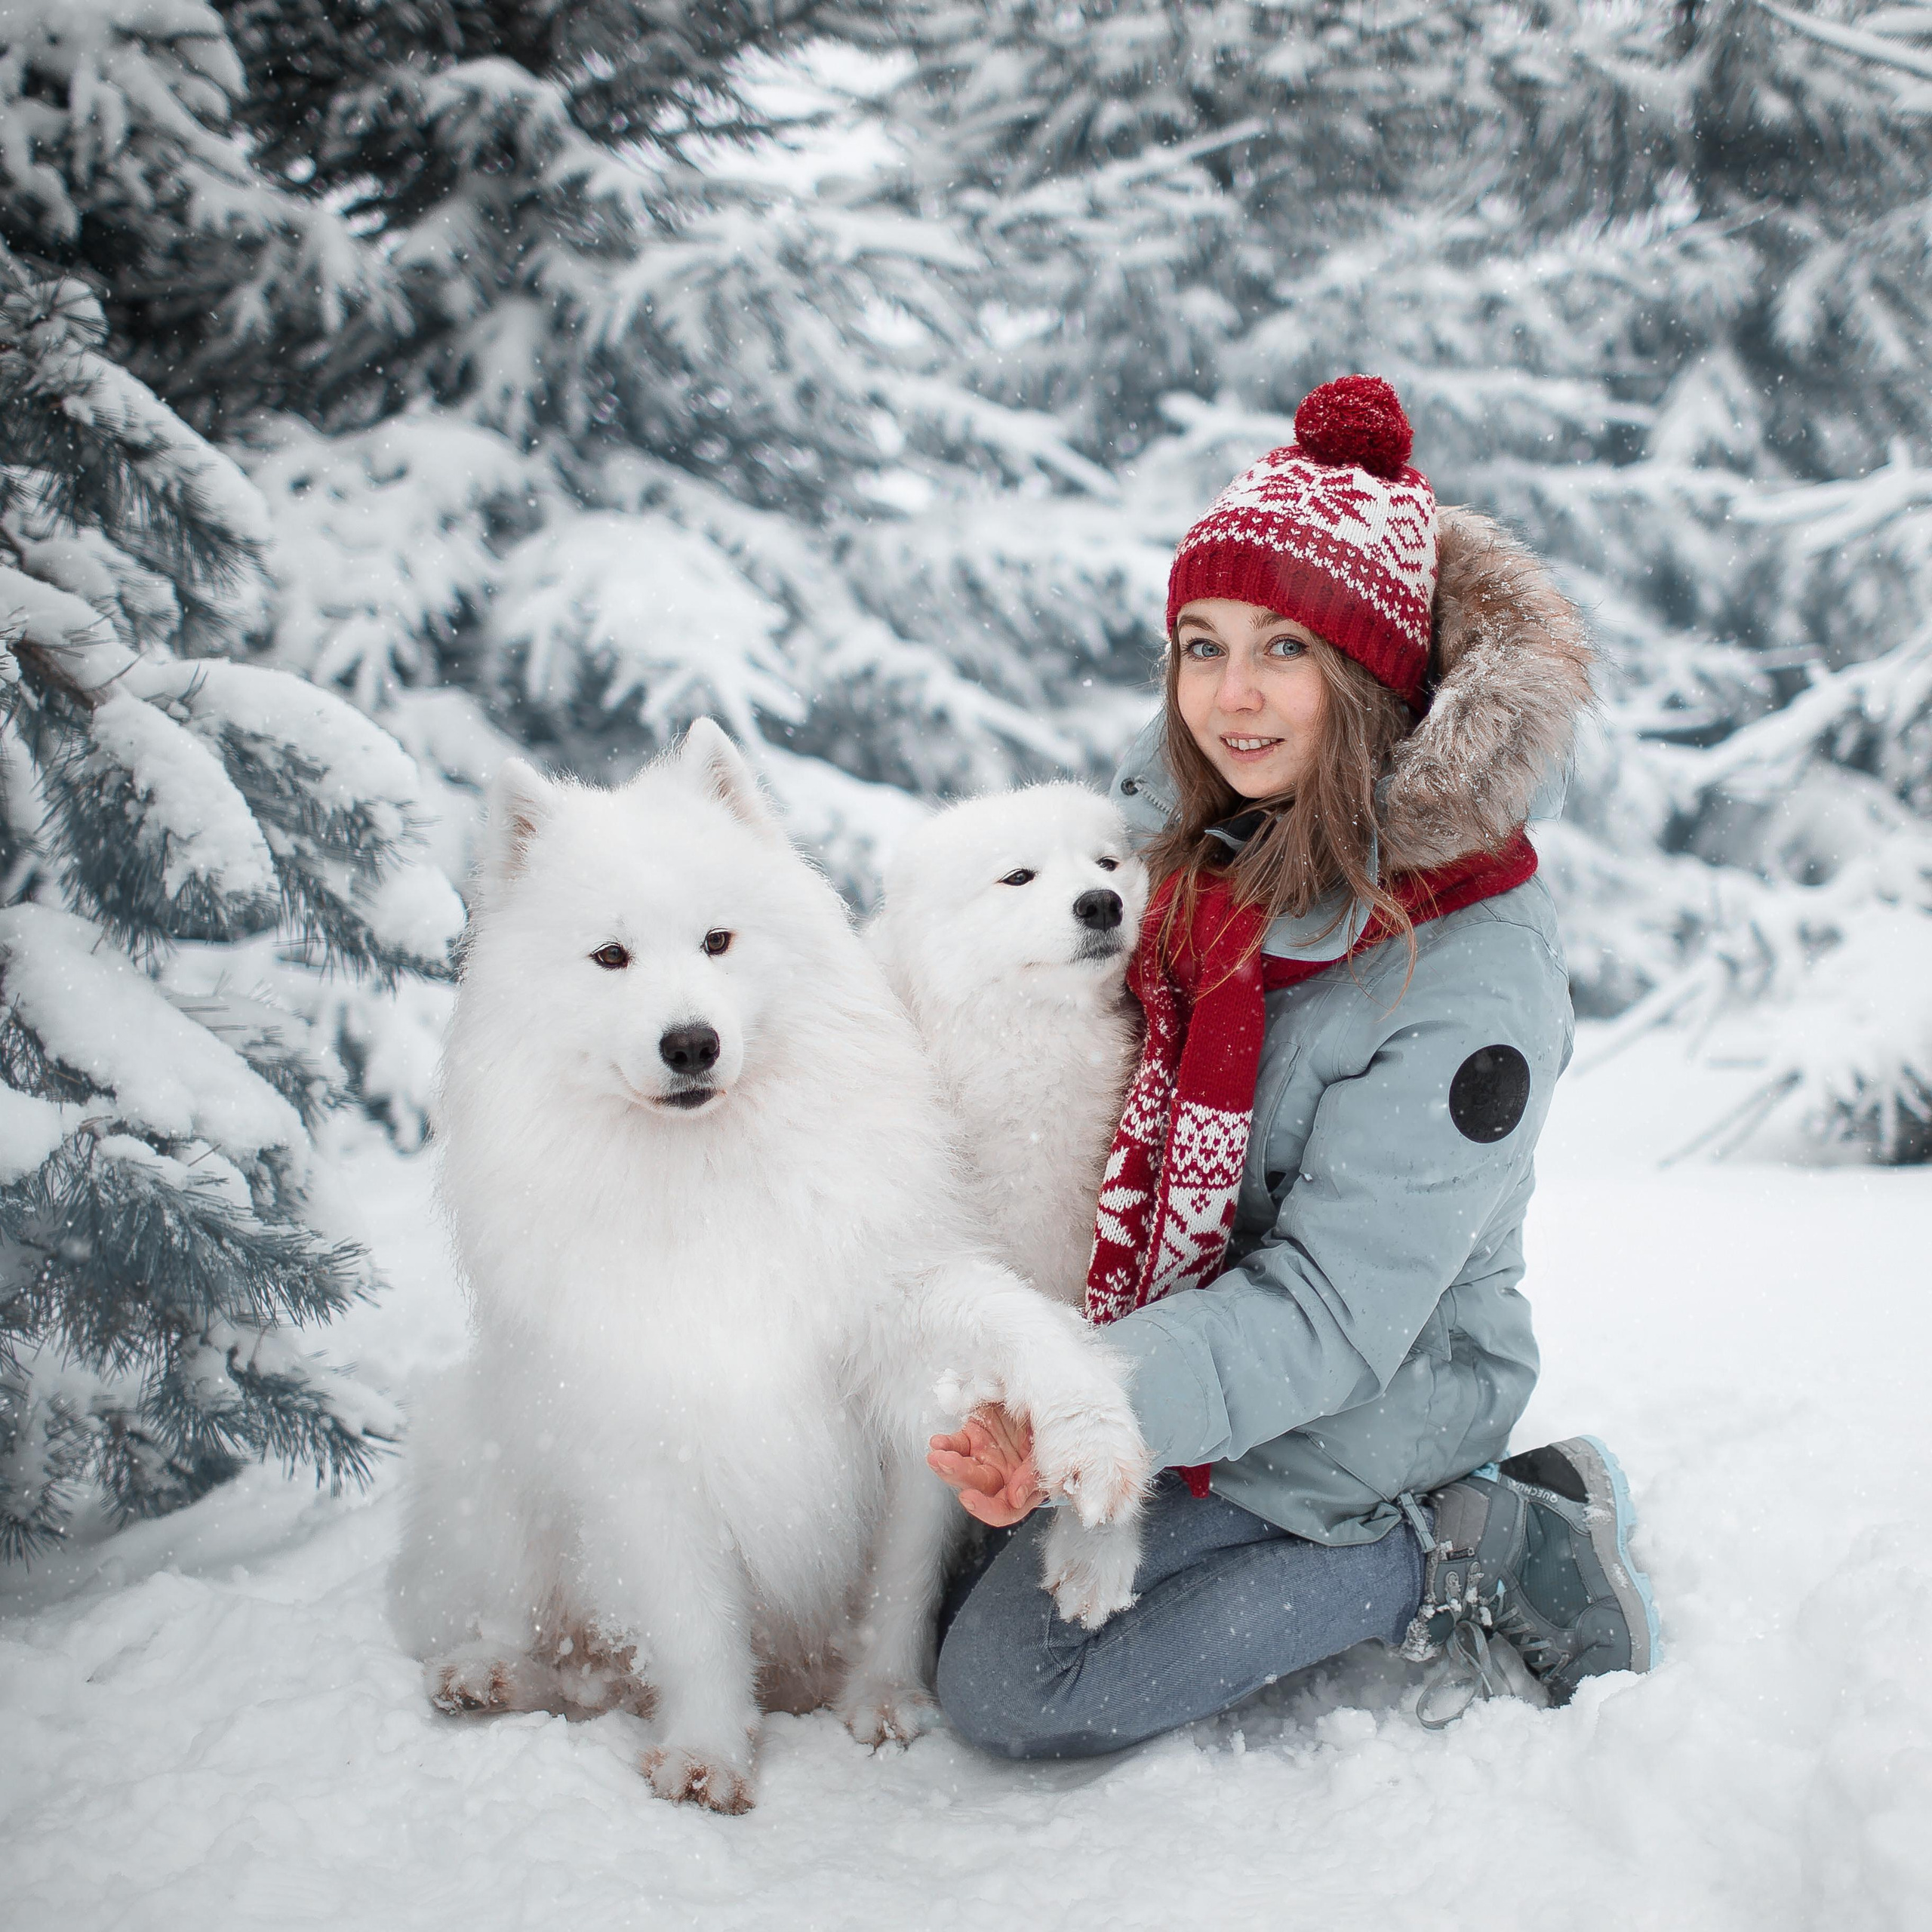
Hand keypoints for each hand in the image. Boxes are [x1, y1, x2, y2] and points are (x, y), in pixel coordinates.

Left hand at [926, 1403, 1047, 1525]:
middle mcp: (1003, 1475)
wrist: (1043, 1394)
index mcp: (1025, 1485)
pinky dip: (946, 1445)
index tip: (970, 1499)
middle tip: (945, 1463)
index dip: (987, 1509)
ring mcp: (986, 1456)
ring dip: (947, 1465)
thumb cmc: (1054, 1423)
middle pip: (978, 1487)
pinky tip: (939, 1442)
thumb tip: (1016, 1498)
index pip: (1004, 1509)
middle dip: (959, 1476)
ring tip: (937, 1456)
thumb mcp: (1050, 1445)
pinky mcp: (973, 1437)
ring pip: (962, 1469)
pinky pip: (955, 1445)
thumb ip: (1034, 1472)